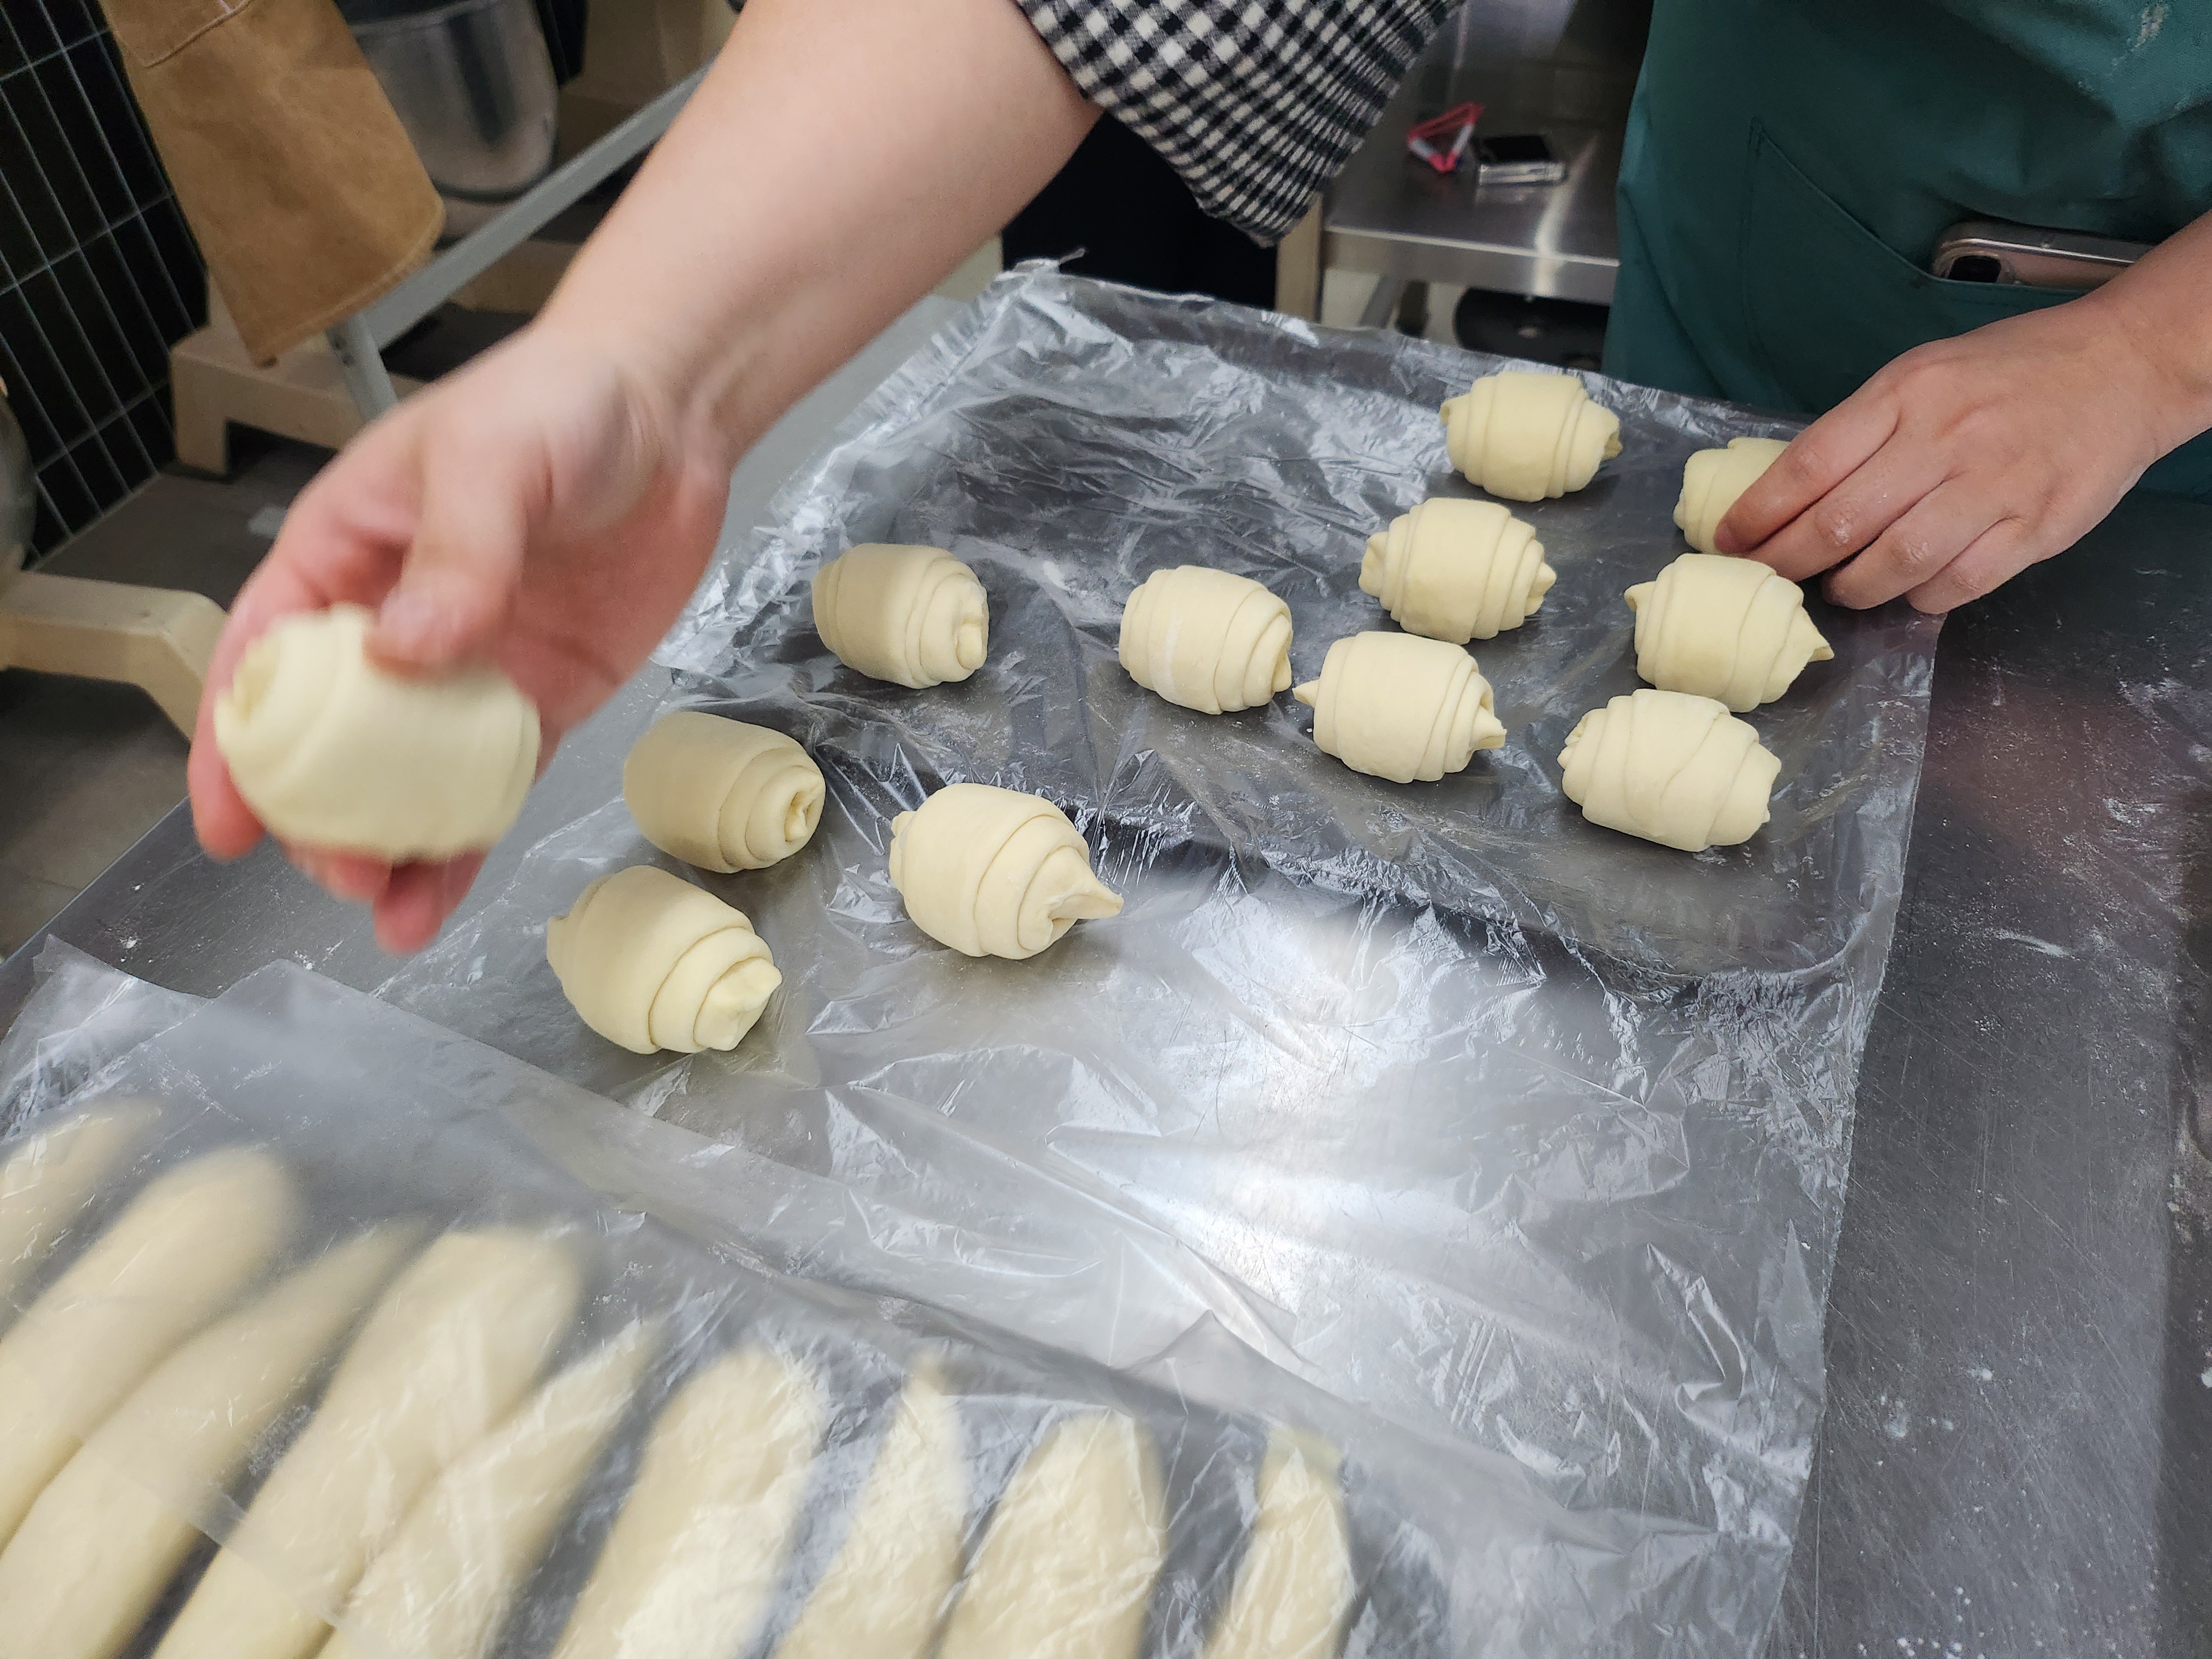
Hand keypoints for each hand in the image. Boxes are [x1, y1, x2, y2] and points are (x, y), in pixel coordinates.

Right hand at [187, 325, 733, 952]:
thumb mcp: (490, 458)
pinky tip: (446, 892)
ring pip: (410, 776)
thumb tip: (404, 653)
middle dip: (322, 816)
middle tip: (342, 871)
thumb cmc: (560, 403)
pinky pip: (496, 779)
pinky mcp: (542, 694)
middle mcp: (396, 621)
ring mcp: (470, 666)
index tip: (226, 825)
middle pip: (332, 739)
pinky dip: (472, 836)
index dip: (234, 744)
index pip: (264, 658)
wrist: (673, 413)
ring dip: (393, 845)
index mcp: (346, 555)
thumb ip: (455, 555)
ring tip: (392, 913)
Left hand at [1716, 284, 2211, 612]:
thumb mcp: (1925, 374)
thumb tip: (1790, 491)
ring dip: (1851, 589)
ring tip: (1840, 587)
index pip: (1808, 466)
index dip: (1758, 516)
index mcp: (1908, 393)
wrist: (2125, 365)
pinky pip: (1957, 584)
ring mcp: (1993, 485)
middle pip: (1839, 524)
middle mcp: (1946, 438)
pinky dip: (1920, 597)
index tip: (1729, 543)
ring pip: (1894, 563)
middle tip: (1770, 578)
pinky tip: (1909, 590)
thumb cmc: (2011, 371)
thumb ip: (1864, 428)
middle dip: (1787, 563)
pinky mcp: (2036, 526)